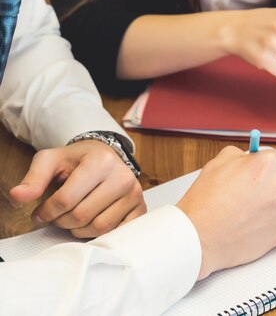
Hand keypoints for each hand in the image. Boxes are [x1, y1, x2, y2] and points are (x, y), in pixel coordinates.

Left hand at [10, 140, 145, 237]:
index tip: (40, 212)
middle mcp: (122, 176)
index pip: (66, 200)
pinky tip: (90, 222)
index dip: (47, 211)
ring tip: (73, 218)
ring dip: (78, 230)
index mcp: (101, 161)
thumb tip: (18, 195)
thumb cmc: (76, 161)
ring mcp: (134, 193)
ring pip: (99, 228)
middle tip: (57, 216)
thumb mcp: (52, 160)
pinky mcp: (140, 207)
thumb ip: (34, 177)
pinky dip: (98, 234)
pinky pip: (116, 233)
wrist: (104, 157)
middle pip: (82, 216)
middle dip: (62, 221)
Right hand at [176, 145, 275, 278]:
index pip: (275, 158)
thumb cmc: (206, 202)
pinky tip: (247, 224)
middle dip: (268, 183)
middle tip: (247, 193)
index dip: (261, 166)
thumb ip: (239, 156)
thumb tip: (248, 157)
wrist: (200, 237)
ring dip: (268, 204)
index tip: (255, 172)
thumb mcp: (217, 163)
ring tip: (243, 211)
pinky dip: (267, 223)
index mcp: (266, 164)